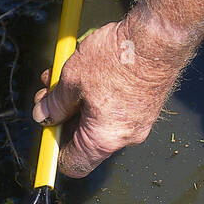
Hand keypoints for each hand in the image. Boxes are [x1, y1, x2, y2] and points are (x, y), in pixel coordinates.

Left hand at [32, 6, 193, 177]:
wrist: (158, 39)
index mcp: (103, 139)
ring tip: (67, 76)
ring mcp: (138, 123)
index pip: (74, 165)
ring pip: (99, 122)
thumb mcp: (72, 79)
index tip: (46, 130)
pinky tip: (90, 73)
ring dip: (79, 103)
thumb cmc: (120, 59)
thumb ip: (56, 103)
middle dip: (64, 117)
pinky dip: (99, 98)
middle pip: (85, 141)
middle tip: (50, 95)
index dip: (54, 150)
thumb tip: (45, 114)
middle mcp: (124, 137)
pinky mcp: (145, 108)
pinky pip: (116, 111)